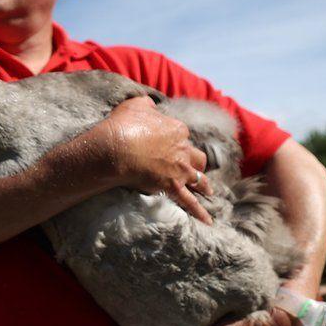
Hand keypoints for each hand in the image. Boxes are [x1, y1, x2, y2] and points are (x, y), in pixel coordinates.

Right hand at [94, 97, 212, 223]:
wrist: (116, 148)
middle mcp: (183, 148)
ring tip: (209, 192)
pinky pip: (189, 202)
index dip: (172, 140)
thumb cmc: (123, 125)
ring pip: (199, 178)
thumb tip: (152, 106)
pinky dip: (199, 212)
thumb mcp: (135, 105)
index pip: (181, 135)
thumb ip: (147, 105)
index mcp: (176, 129)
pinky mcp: (172, 186)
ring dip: (204, 185)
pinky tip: (208, 221)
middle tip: (193, 167)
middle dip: (195, 162)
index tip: (163, 144)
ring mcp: (180, 169)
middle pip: (196, 156)